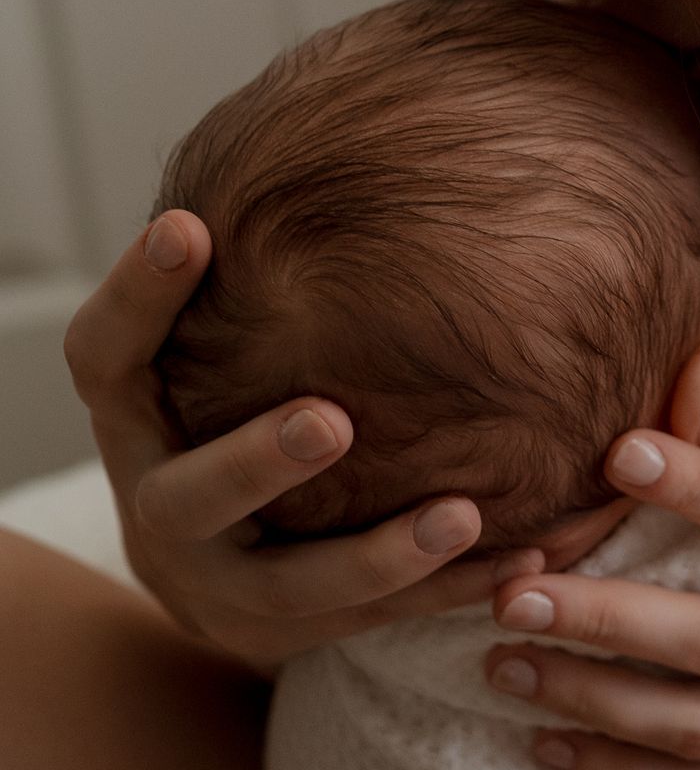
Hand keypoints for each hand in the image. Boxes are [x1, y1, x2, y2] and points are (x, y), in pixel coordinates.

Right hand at [64, 213, 542, 672]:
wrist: (216, 572)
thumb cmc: (226, 417)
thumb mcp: (204, 359)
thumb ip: (243, 291)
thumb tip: (337, 133)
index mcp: (135, 422)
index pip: (105, 356)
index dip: (136, 296)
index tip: (189, 226)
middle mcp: (162, 506)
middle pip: (190, 496)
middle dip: (259, 462)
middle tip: (331, 421)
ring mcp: (222, 584)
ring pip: (295, 587)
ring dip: (381, 554)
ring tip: (461, 514)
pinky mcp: (288, 637)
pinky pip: (378, 624)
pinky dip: (452, 593)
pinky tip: (523, 560)